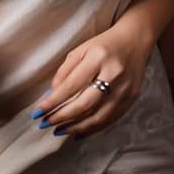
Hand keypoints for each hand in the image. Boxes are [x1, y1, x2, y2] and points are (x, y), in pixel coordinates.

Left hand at [30, 21, 154, 139]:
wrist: (135, 41)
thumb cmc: (104, 45)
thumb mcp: (81, 50)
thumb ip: (65, 72)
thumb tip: (51, 96)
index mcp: (98, 57)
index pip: (71, 85)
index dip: (53, 102)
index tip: (38, 112)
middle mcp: (113, 74)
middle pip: (84, 104)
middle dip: (61, 117)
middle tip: (45, 124)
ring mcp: (124, 89)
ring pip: (97, 117)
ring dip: (75, 127)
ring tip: (58, 131)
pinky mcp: (131, 99)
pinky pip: (109, 120)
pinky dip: (91, 128)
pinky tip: (77, 132)